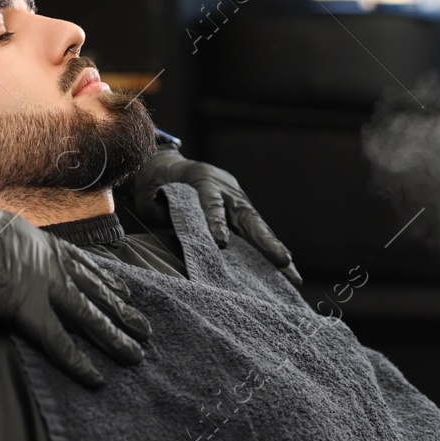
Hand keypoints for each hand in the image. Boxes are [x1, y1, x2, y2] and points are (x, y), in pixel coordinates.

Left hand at [130, 145, 301, 284]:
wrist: (168, 165)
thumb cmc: (156, 180)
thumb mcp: (147, 189)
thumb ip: (155, 207)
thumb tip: (168, 224)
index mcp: (202, 178)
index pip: (211, 202)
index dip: (217, 221)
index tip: (222, 243)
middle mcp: (226, 188)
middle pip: (247, 216)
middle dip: (266, 241)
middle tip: (283, 261)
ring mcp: (236, 198)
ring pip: (257, 226)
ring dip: (274, 250)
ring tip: (293, 275)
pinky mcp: (239, 210)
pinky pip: (254, 231)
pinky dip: (268, 250)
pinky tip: (285, 271)